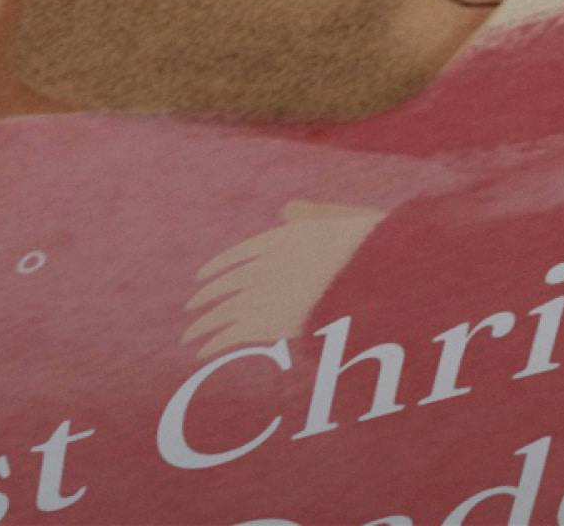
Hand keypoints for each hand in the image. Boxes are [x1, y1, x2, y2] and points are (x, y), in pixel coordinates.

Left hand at [185, 197, 391, 356]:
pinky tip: (202, 354)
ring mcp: (270, 292)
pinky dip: (215, 344)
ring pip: (225, 311)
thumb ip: (310, 214)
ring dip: (204, 326)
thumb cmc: (366, 244)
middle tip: (189, 311)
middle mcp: (268, 264)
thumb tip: (285, 210)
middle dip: (206, 300)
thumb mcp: (337, 218)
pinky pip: (235, 334)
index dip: (217, 268)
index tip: (200, 278)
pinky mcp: (275, 321)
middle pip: (226, 285)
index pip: (237, 255)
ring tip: (187, 338)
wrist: (376, 270)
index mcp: (281, 239)